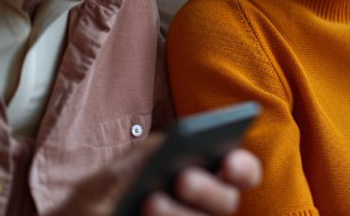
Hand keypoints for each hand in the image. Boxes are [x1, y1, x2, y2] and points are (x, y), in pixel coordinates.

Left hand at [55, 134, 260, 215]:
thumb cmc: (106, 192)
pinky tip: (141, 215)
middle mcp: (206, 207)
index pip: (243, 172)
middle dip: (207, 190)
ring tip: (150, 201)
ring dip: (179, 214)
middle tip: (182, 178)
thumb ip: (149, 153)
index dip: (243, 167)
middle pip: (227, 202)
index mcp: (207, 175)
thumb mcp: (122, 167)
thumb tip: (176, 141)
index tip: (228, 163)